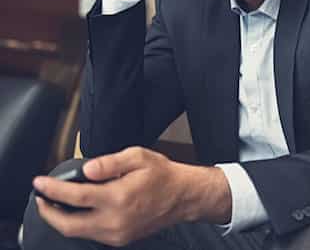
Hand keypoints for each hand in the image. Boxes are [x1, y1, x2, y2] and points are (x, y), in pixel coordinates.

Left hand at [33, 147, 230, 246]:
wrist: (183, 196)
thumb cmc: (162, 175)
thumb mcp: (138, 157)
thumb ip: (110, 162)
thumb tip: (86, 169)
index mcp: (118, 197)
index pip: (74, 196)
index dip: (52, 190)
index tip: (40, 183)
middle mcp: (114, 220)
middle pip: (68, 224)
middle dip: (48, 212)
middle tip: (41, 198)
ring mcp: (117, 233)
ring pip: (77, 232)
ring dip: (61, 219)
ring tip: (55, 204)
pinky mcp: (120, 239)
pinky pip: (91, 234)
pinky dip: (78, 224)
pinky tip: (78, 211)